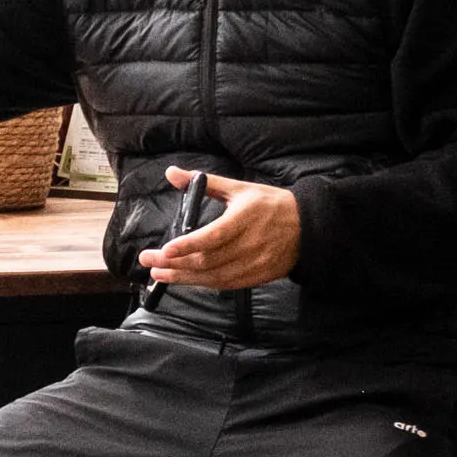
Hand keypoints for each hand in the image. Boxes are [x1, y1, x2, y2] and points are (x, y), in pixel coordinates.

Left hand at [141, 168, 301, 291]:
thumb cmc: (270, 204)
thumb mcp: (239, 188)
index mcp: (245, 218)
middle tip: (148, 262)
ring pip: (213, 276)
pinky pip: (225, 284)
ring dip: (183, 277)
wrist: (307, 228)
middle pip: (207, 260)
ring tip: (158, 274)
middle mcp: (250, 244)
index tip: (165, 249)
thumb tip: (171, 172)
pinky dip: (202, 283)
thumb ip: (204, 183)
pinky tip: (184, 279)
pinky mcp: (256, 277)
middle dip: (174, 264)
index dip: (188, 245)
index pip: (213, 236)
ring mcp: (254, 264)